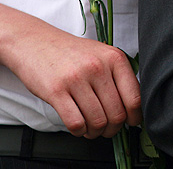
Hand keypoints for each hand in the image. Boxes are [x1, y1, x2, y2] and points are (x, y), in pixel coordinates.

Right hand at [0, 5, 141, 137]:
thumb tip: (134, 107)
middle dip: (113, 128)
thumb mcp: (102, 55)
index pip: (134, 97)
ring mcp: (77, 78)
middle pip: (117, 113)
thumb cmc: (71, 52)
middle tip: (108, 129)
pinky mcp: (56, 91)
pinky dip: (79, 131)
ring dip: (96, 132)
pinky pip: (76, 123)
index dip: (135, 116)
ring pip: (98, 121)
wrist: (35, 41)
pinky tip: (79, 126)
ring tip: (92, 129)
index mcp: (115, 58)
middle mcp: (98, 67)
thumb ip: (119, 76)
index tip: (132, 122)